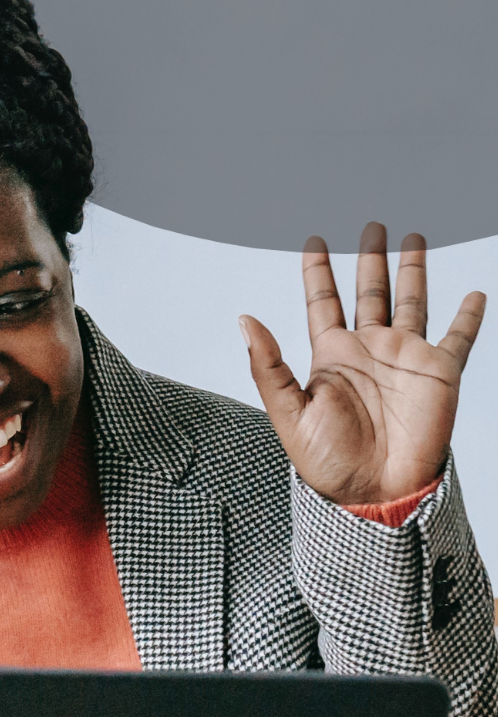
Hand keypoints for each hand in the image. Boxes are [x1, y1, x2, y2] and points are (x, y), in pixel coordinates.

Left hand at [239, 222, 484, 504]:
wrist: (373, 491)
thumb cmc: (327, 462)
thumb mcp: (289, 412)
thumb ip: (268, 366)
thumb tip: (244, 320)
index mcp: (331, 357)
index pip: (323, 302)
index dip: (318, 272)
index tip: (314, 241)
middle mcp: (368, 351)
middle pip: (369, 292)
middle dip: (370, 259)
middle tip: (372, 225)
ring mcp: (404, 358)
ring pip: (411, 301)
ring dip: (412, 271)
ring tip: (414, 237)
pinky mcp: (439, 372)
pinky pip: (458, 337)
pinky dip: (468, 315)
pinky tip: (473, 293)